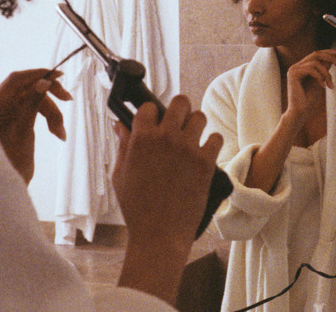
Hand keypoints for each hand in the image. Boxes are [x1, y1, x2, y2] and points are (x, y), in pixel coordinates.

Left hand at [0, 69, 71, 182]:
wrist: (4, 185)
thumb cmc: (10, 161)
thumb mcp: (24, 130)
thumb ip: (33, 103)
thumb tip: (43, 81)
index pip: (16, 79)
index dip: (37, 74)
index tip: (58, 75)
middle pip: (28, 89)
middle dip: (49, 98)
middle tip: (68, 100)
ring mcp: (5, 110)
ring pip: (35, 100)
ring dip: (51, 113)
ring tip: (60, 132)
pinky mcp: (14, 117)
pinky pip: (33, 109)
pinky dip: (47, 118)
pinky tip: (58, 133)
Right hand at [112, 95, 222, 303]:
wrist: (159, 233)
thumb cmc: (136, 207)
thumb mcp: (120, 174)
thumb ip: (122, 146)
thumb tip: (119, 125)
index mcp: (141, 138)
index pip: (149, 107)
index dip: (152, 113)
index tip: (154, 121)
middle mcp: (165, 138)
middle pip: (180, 102)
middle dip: (179, 109)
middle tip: (178, 122)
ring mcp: (187, 149)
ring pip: (200, 116)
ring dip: (196, 124)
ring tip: (192, 137)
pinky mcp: (205, 162)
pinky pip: (216, 138)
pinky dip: (212, 143)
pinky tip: (204, 152)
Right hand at [285, 49, 335, 122]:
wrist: (300, 112)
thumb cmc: (309, 99)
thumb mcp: (321, 81)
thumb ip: (324, 69)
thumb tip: (334, 57)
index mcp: (302, 67)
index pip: (316, 54)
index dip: (328, 52)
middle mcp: (296, 66)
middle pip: (316, 54)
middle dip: (330, 58)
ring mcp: (293, 69)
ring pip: (315, 62)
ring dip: (326, 73)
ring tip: (330, 85)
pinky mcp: (293, 74)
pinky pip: (310, 69)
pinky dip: (319, 77)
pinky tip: (323, 86)